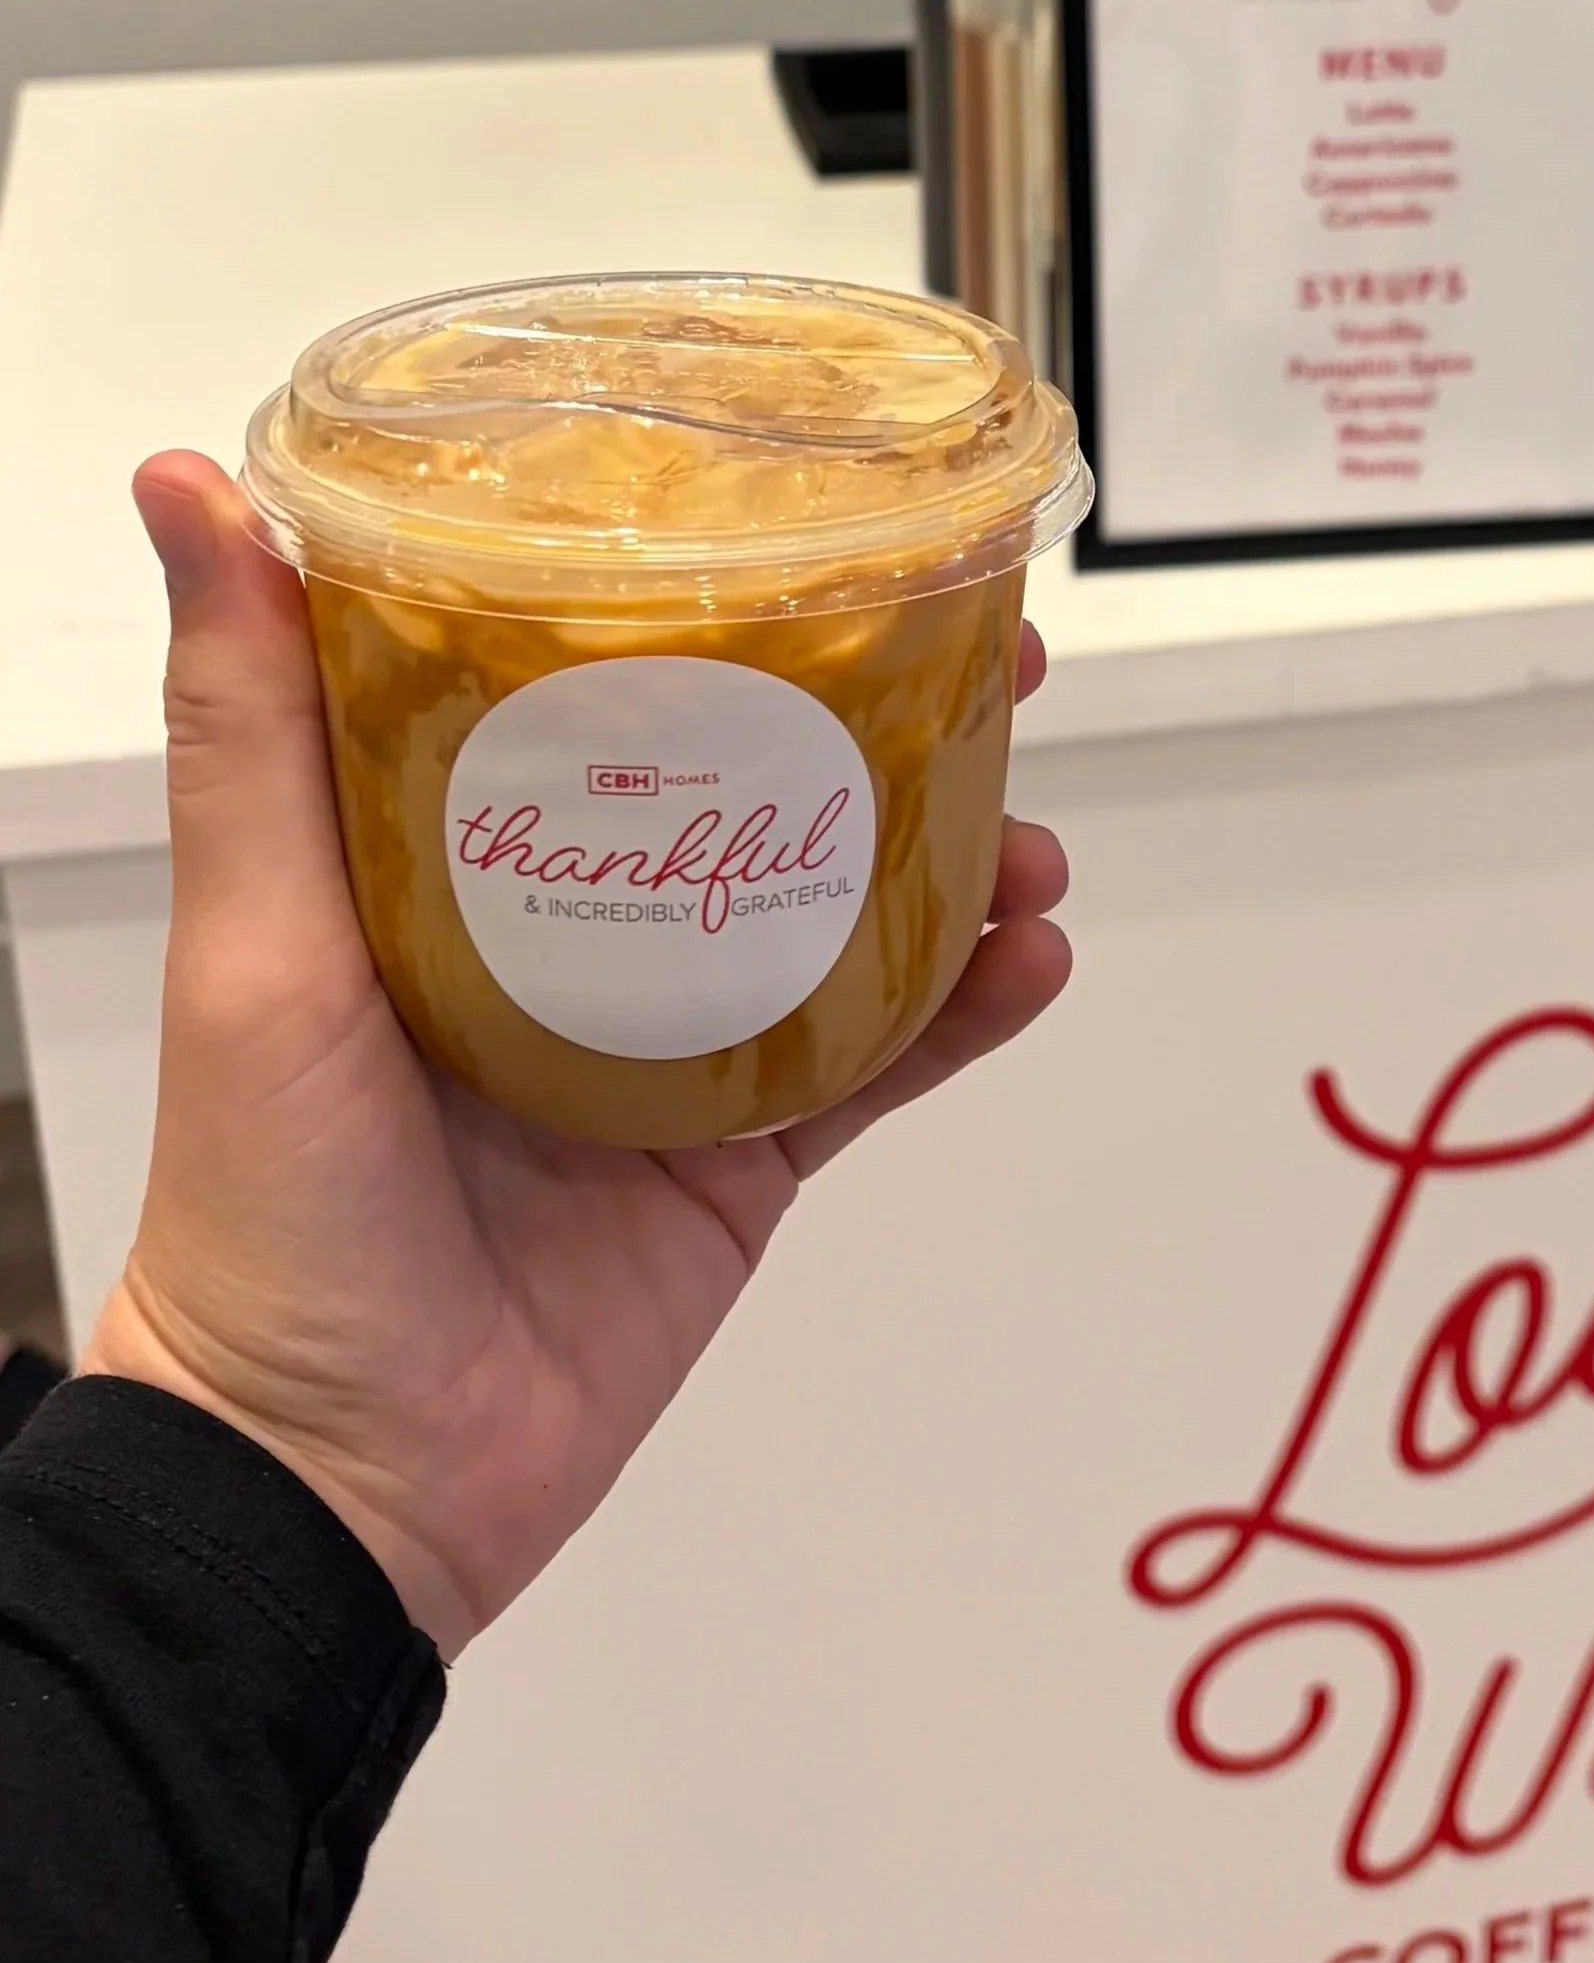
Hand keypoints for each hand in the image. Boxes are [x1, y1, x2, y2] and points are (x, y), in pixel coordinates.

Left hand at [81, 453, 1072, 1658]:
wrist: (345, 1476)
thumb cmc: (268, 1210)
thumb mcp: (257, 941)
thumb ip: (252, 729)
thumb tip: (192, 486)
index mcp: (468, 863)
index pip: (617, 695)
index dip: (730, 611)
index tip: (825, 546)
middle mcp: (583, 938)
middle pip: (764, 795)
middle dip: (891, 731)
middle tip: (996, 674)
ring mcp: (679, 1051)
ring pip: (847, 924)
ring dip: (957, 869)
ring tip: (1032, 841)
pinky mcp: (746, 1162)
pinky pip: (879, 1067)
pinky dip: (965, 1015)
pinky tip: (1031, 961)